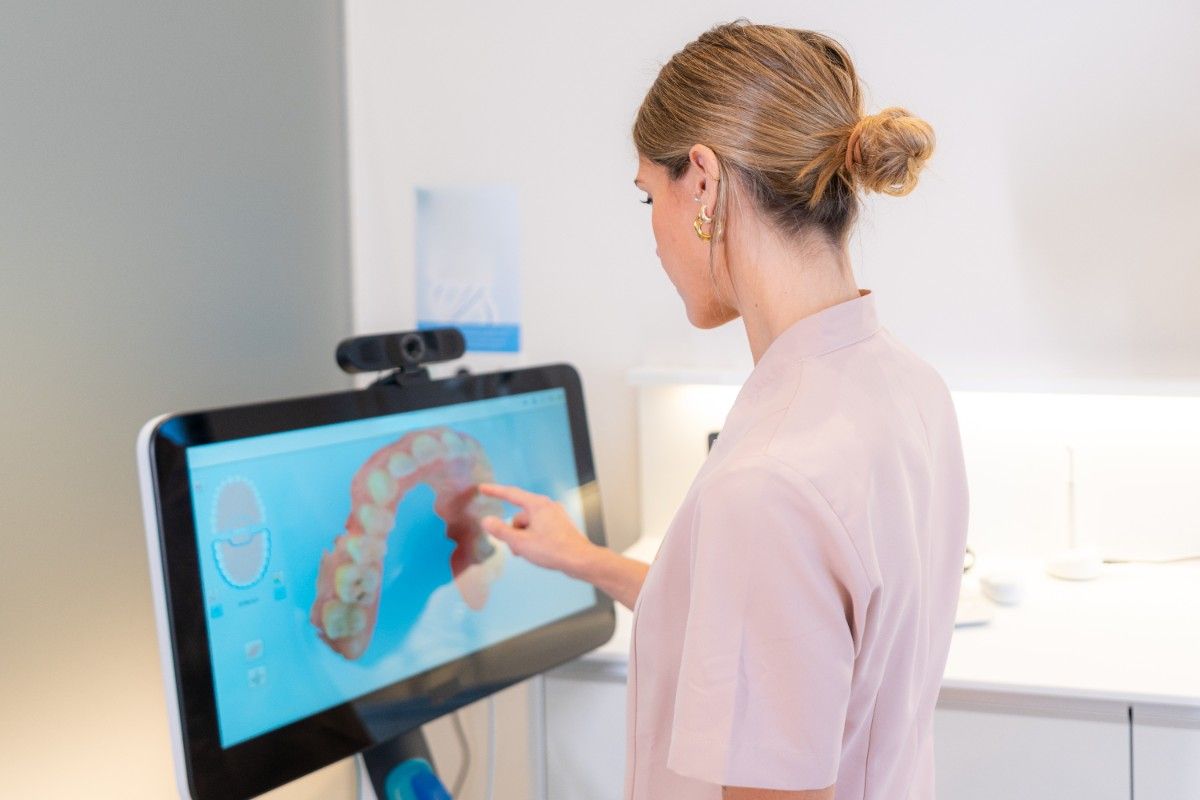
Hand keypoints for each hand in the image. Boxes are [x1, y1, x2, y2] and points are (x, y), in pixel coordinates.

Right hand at [477, 483, 596, 577]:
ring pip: (529, 524)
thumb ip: (501, 531)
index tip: (482, 488)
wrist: (580, 560)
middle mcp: (548, 506)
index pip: (511, 494)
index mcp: (538, 505)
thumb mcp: (521, 542)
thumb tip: (486, 521)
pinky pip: (540, 529)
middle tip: (517, 550)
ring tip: (530, 553)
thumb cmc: (553, 550)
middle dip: (514, 533)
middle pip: (520, 516)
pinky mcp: (561, 526)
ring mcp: (556, 516)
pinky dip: (534, 539)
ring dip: (524, 538)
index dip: (494, 491)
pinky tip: (539, 552)